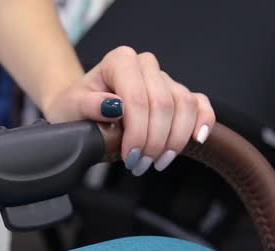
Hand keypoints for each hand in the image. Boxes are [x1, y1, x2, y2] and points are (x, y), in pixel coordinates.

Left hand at [41, 46, 215, 175]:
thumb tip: (113, 106)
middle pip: (164, 105)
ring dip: (174, 141)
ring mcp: (164, 79)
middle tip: (140, 164)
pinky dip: (203, 121)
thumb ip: (88, 105)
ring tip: (156, 162)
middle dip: (155, 141)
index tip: (130, 156)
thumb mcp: (71, 108)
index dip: (138, 132)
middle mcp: (145, 65)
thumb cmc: (76, 107)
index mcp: (120, 61)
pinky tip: (197, 139)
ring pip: (184, 106)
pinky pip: (199, 104)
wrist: (82, 108)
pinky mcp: (178, 93)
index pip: (138, 99)